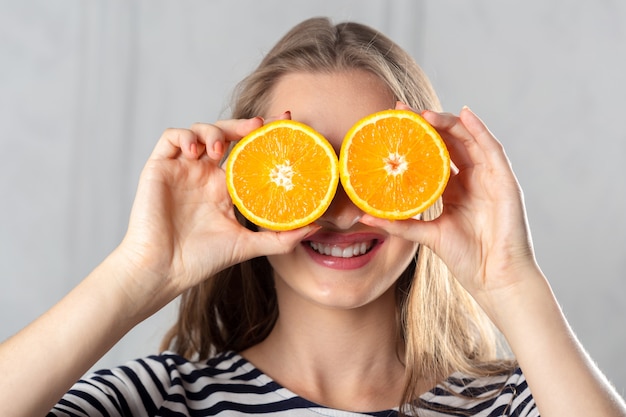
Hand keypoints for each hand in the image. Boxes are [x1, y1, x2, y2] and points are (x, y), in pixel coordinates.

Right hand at [116, 117, 317, 311]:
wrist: (163, 270)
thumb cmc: (201, 260)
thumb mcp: (248, 246)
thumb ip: (282, 237)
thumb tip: (318, 227)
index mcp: (225, 188)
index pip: (247, 153)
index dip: (263, 136)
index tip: (285, 123)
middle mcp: (204, 174)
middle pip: (226, 135)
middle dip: (242, 125)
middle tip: (258, 126)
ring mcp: (182, 169)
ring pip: (199, 131)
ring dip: (212, 130)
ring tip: (219, 147)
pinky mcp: (159, 167)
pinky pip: (171, 137)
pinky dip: (185, 136)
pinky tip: (196, 152)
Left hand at [360, 106, 538, 314]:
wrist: (494, 278)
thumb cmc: (465, 258)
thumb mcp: (426, 235)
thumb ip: (399, 224)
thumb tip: (363, 215)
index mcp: (454, 190)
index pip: (433, 156)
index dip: (415, 139)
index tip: (392, 124)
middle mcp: (472, 180)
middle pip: (449, 143)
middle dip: (427, 125)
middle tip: (403, 111)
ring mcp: (489, 179)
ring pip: (468, 141)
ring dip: (448, 124)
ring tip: (425, 114)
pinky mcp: (505, 181)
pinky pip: (492, 149)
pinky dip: (479, 130)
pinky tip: (464, 114)